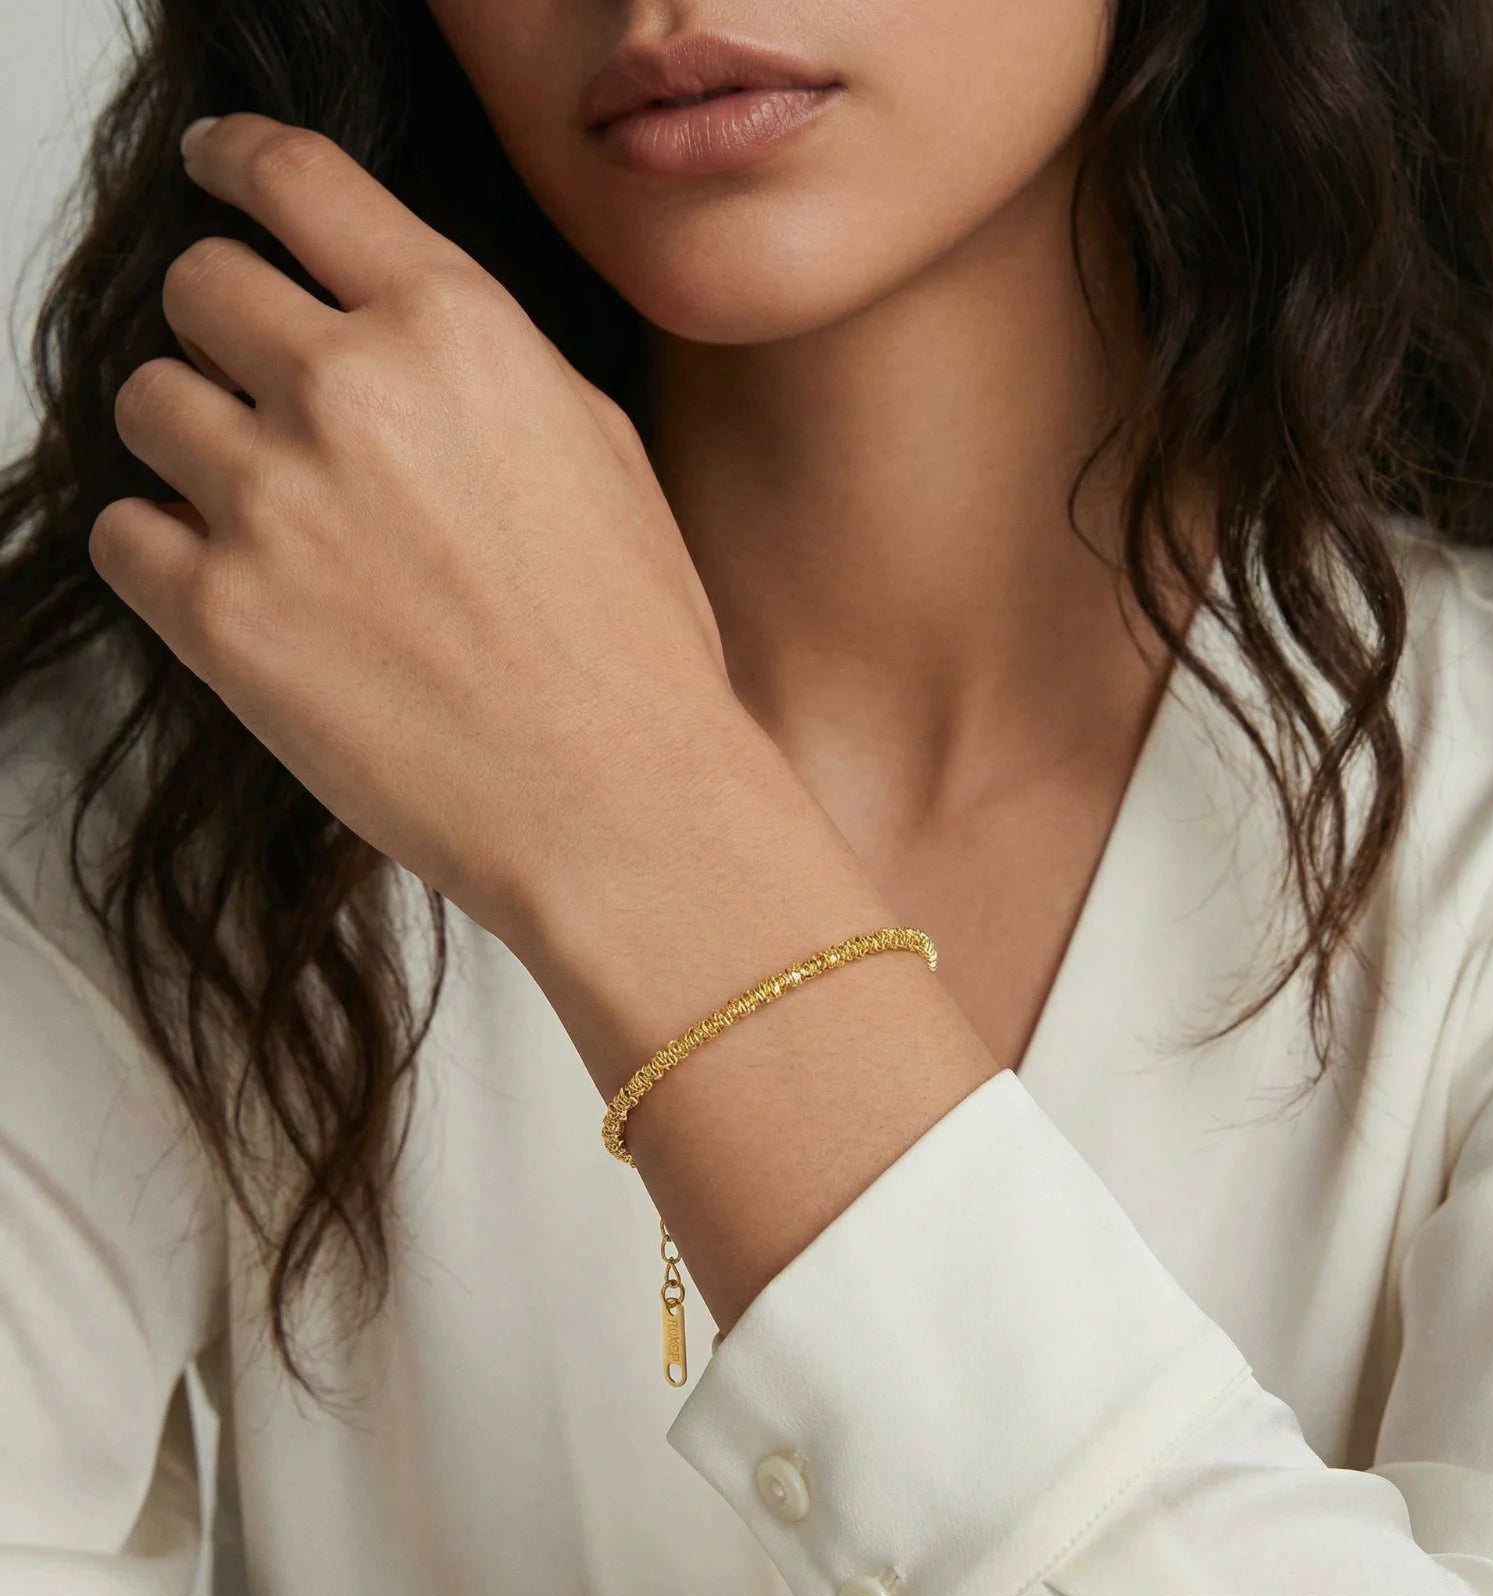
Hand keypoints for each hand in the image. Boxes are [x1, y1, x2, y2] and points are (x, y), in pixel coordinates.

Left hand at [91, 112, 734, 938]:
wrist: (620, 799)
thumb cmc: (633, 643)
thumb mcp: (596, 449)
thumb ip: (478, 361)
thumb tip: (386, 328)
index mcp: (456, 329)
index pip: (294, 177)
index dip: (236, 162)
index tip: (214, 172)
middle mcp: (350, 390)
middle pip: (199, 286)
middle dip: (226, 333)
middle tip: (270, 399)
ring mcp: (273, 500)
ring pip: (146, 403)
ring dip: (198, 445)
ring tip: (279, 518)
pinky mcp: (217, 614)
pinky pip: (124, 531)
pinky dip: (170, 552)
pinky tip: (252, 590)